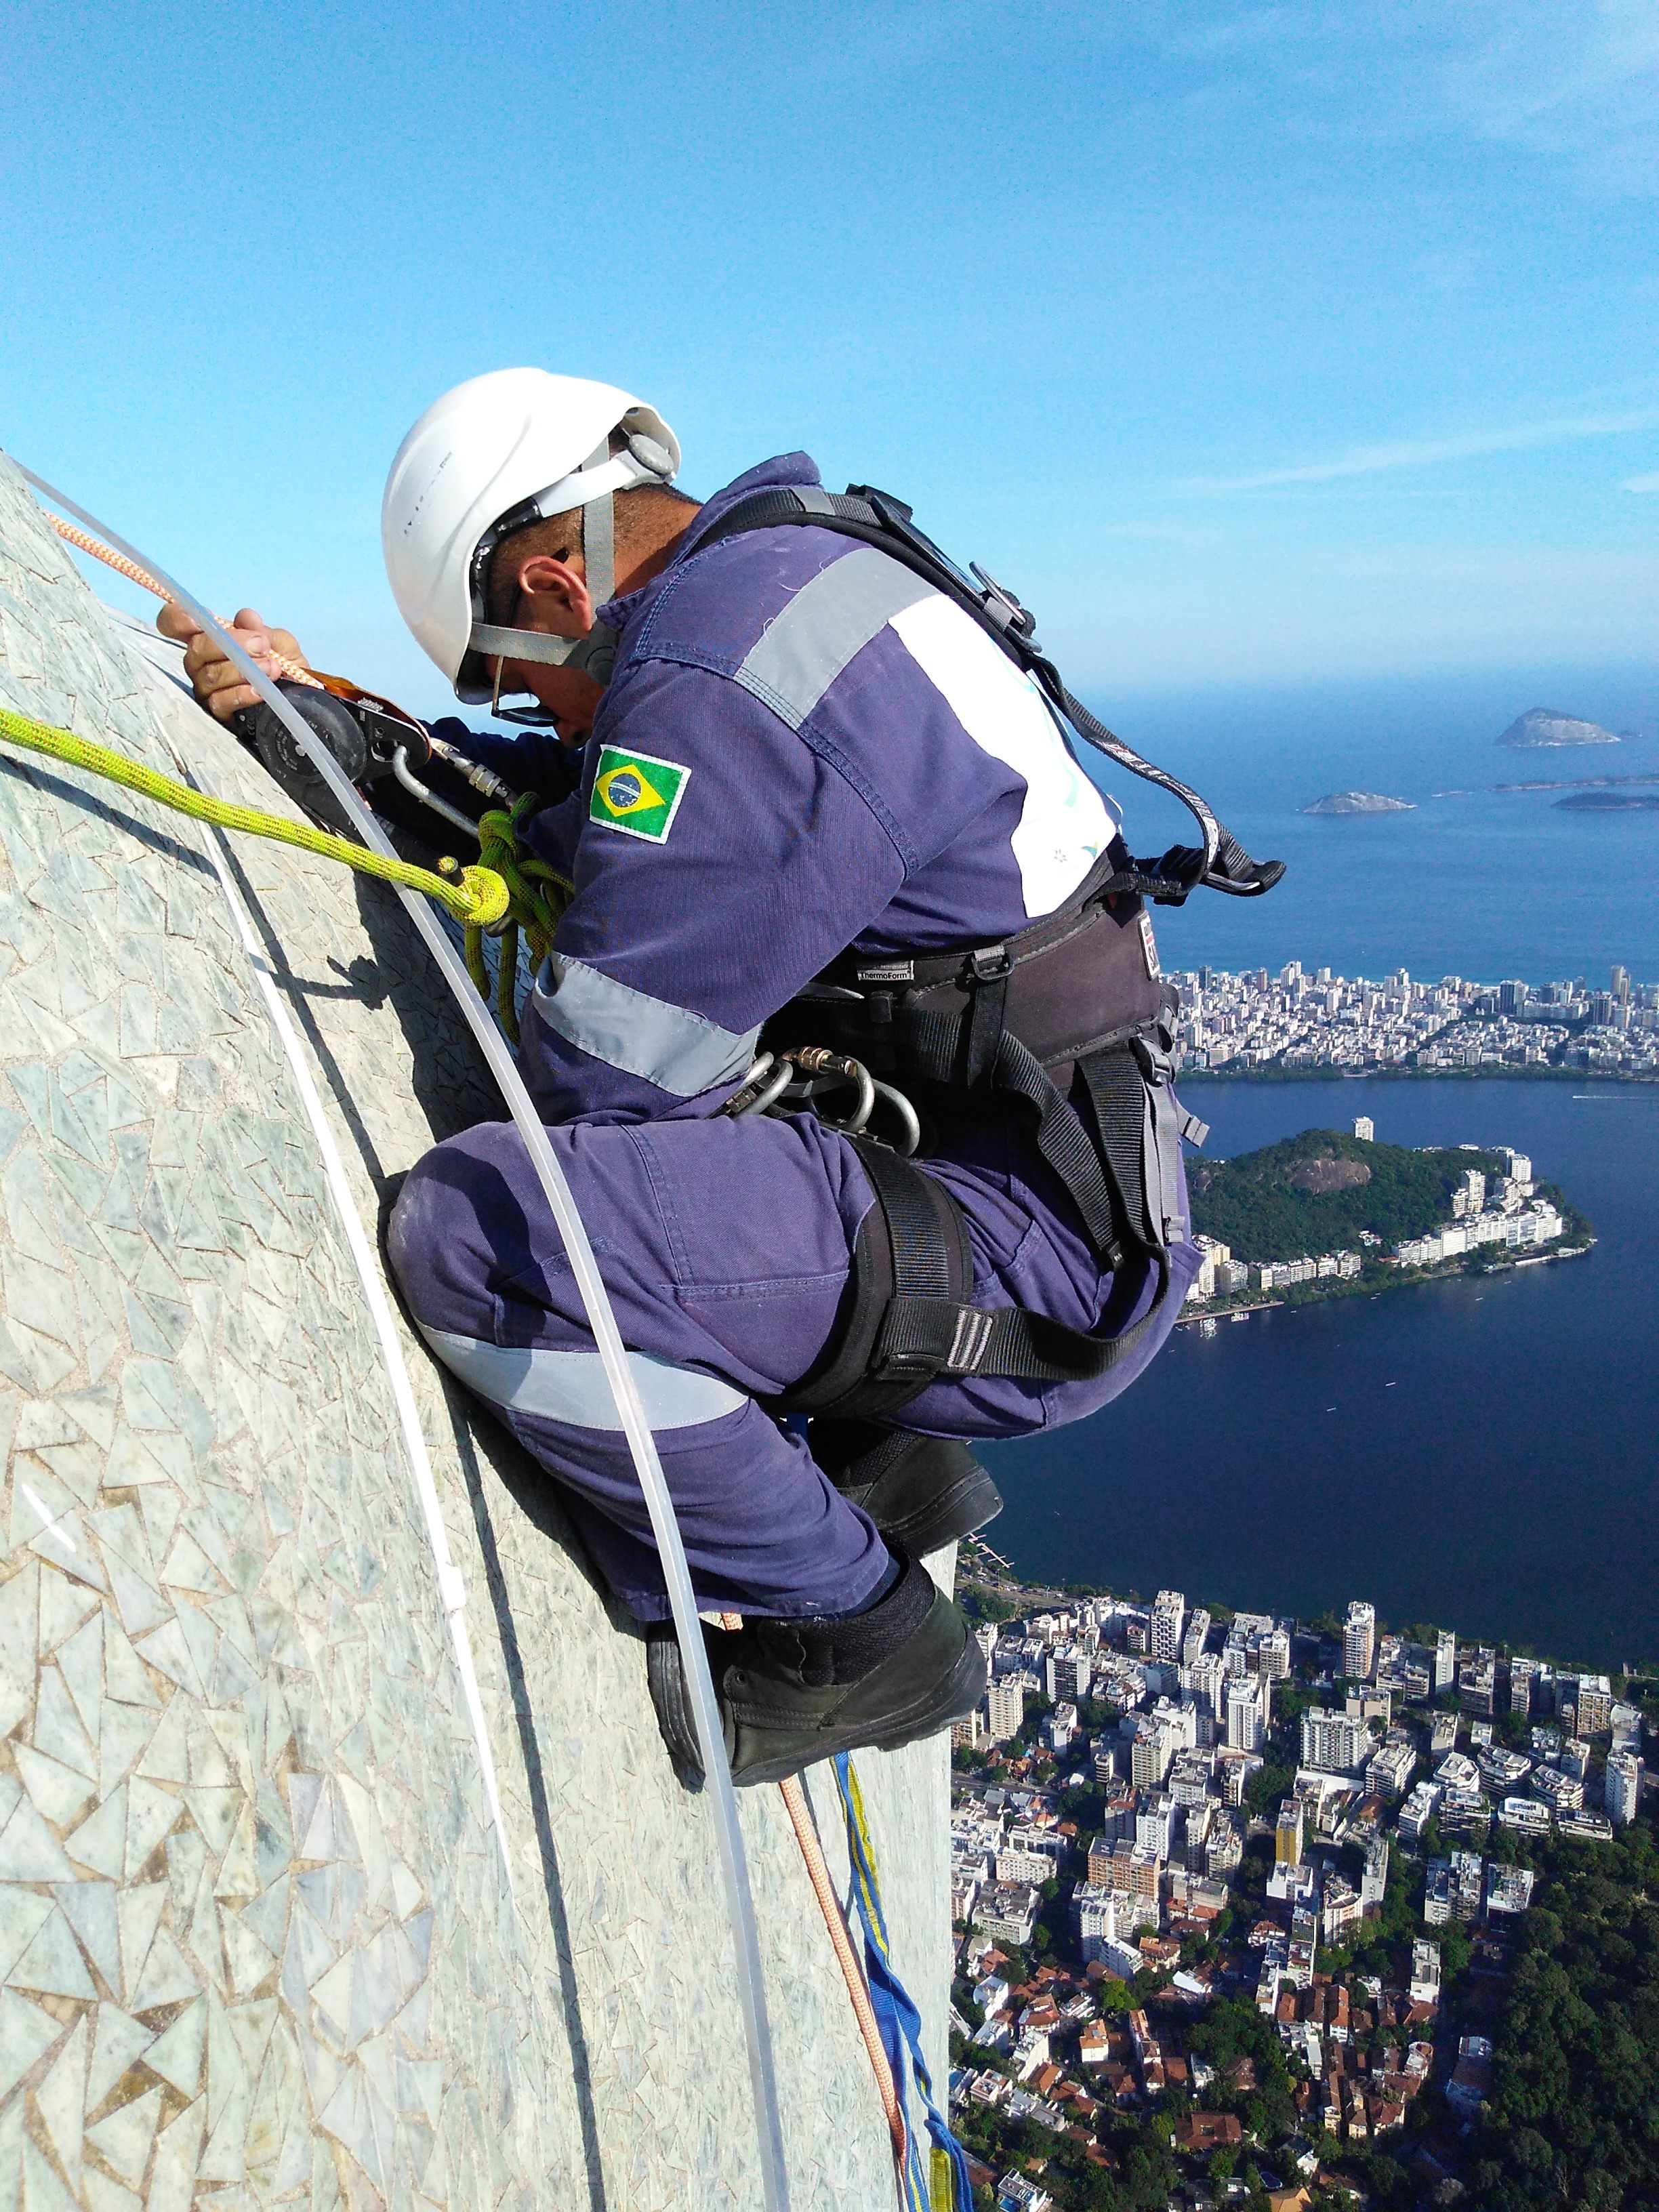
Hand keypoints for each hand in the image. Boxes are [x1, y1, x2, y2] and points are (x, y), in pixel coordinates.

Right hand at [156, 603, 309, 721]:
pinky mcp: (217, 713)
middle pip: (196, 648)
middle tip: (262, 645)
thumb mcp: (280, 644)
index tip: (199, 620)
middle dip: (232, 642)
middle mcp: (200, 664)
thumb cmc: (283, 666)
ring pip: (209, 675)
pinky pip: (219, 701)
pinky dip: (241, 694)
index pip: (174, 624)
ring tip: (273, 668)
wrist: (300, 701)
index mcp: (210, 640)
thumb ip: (263, 630)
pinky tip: (260, 691)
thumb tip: (247, 618)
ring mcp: (206, 690)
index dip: (177, 618)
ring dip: (243, 669)